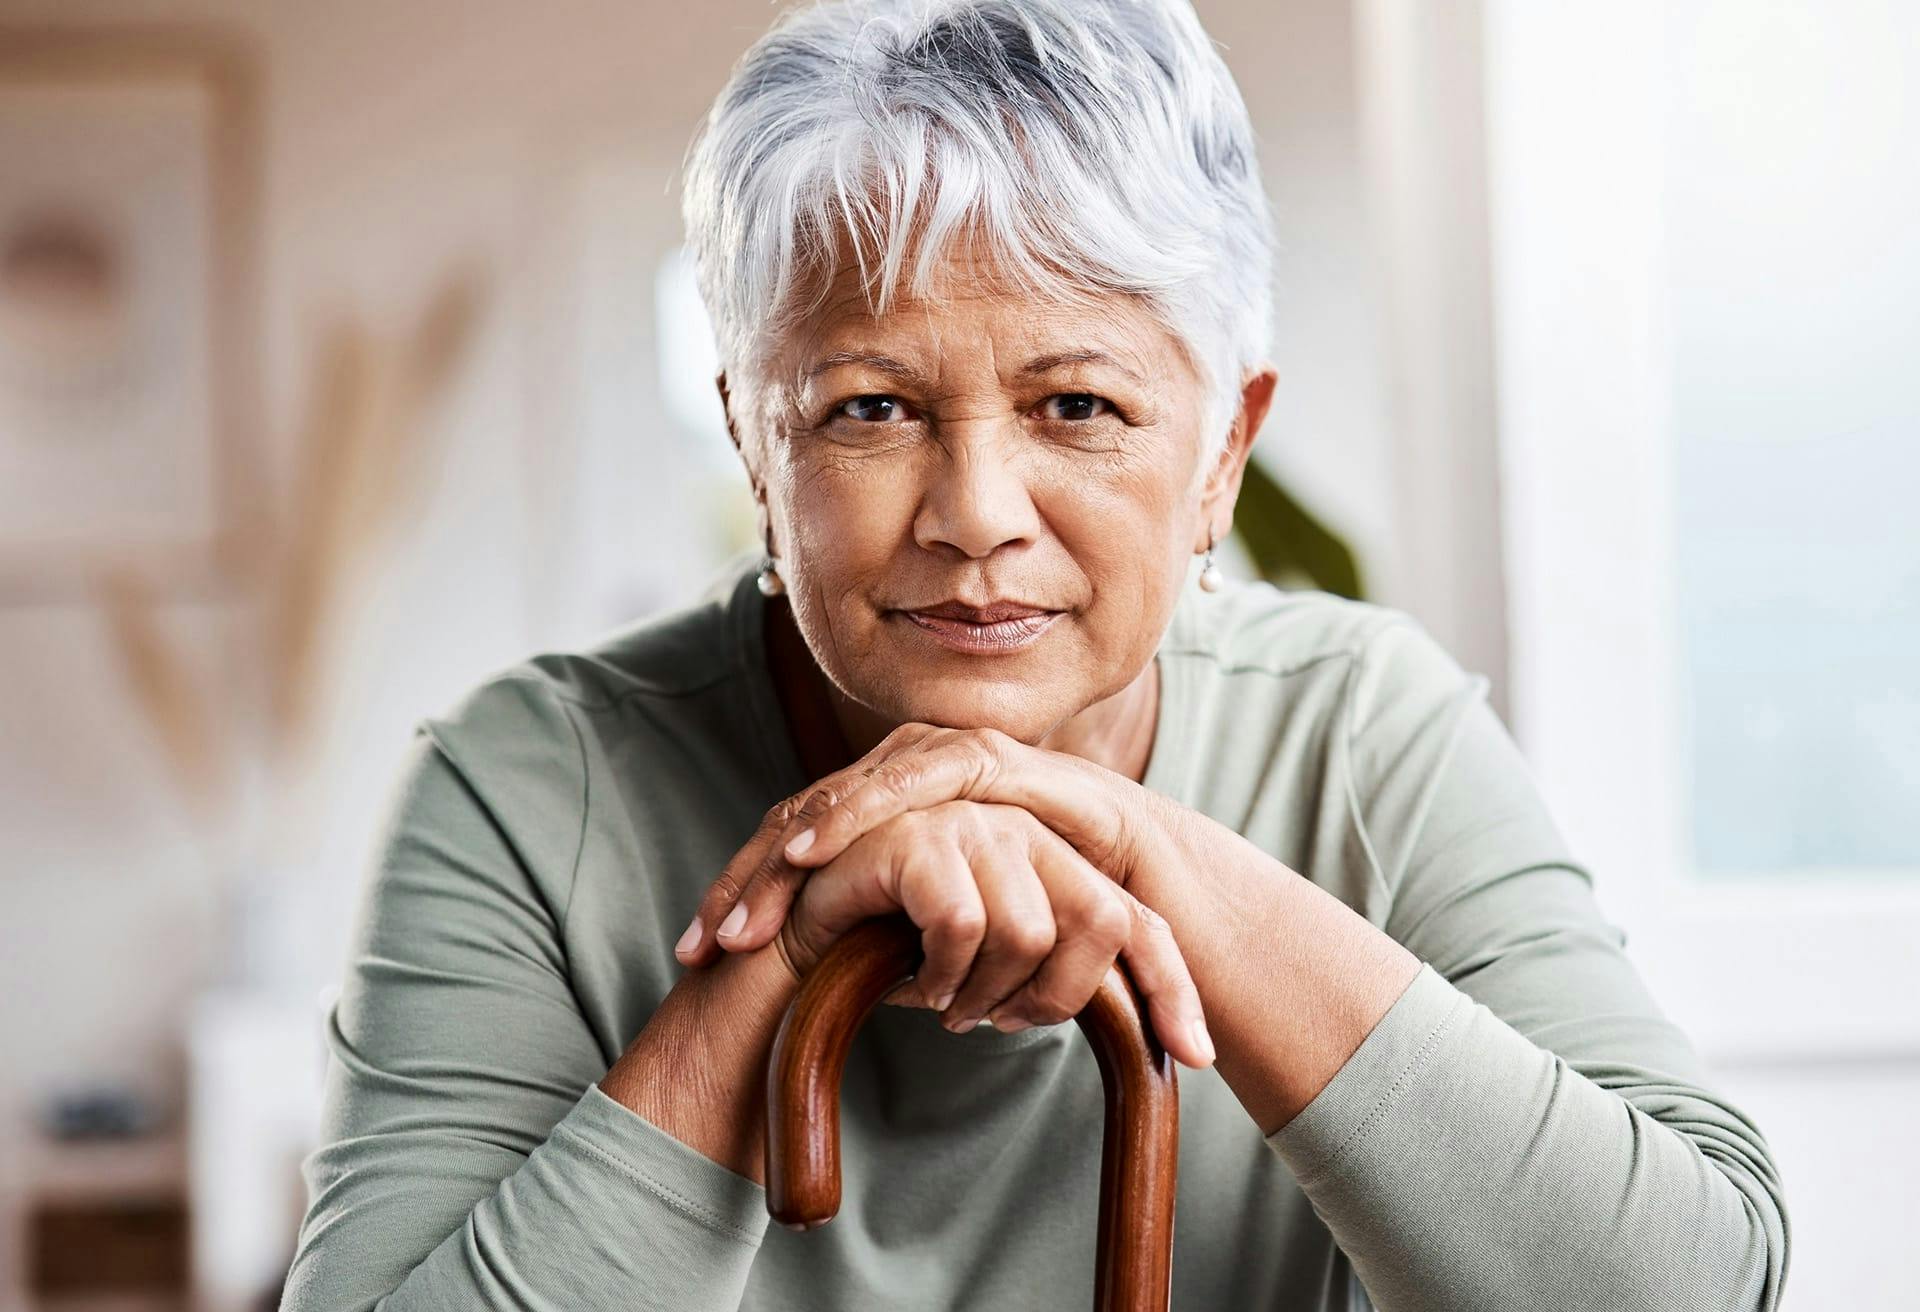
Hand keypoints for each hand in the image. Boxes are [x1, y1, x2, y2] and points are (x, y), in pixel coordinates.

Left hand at [688, 723, 1188, 962]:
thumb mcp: (951, 937)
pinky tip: (817, 848)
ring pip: (841, 798)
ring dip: (793, 844)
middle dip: (749, 879)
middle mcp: (903, 783)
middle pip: (800, 822)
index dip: (742, 899)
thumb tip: (860, 992)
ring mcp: (941, 763)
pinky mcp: (987, 758)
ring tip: (753, 888)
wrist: (1139, 877)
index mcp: (886, 821)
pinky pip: (907, 781)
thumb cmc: (1044, 908)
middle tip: (708, 939)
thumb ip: (901, 945)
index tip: (696, 956)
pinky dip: (858, 809)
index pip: (795, 853)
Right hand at [769, 796, 1214, 1066]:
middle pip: (1102, 922)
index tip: (1196, 1059)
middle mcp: (1024, 827)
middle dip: (1052, 999)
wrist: (796, 944)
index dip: (1171, 988)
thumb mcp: (998, 974)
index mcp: (1052, 857)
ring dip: (981, 992)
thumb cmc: (896, 957)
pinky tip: (909, 978)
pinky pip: (964, 925)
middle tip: (988, 1024)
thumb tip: (1179, 1045)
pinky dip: (938, 972)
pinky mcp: (919, 832)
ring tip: (938, 998)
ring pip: (1032, 932)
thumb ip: (1067, 979)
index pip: (1139, 922)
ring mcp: (972, 818)